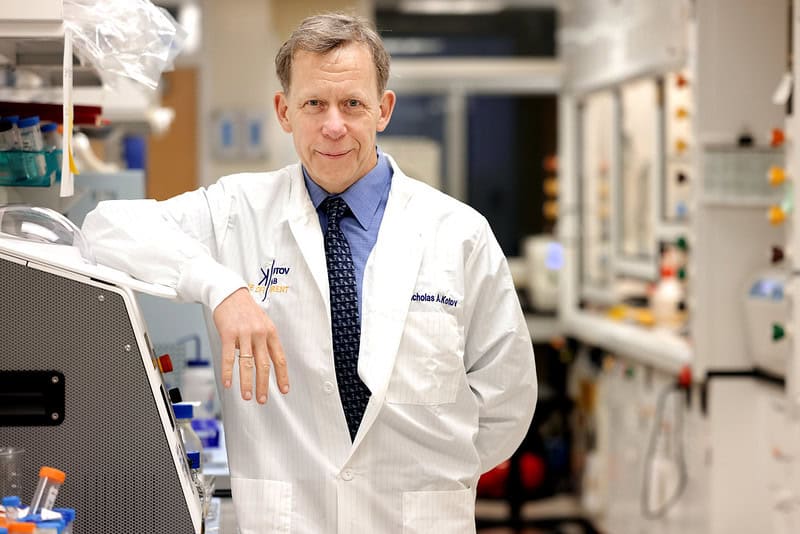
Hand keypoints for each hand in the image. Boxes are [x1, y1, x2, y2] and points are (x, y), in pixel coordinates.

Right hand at [213, 288, 289, 402]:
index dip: (282, 376)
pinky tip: (228, 383)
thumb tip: (270, 362)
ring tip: (247, 396)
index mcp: (270, 332)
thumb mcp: (263, 323)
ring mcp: (244, 334)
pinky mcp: (228, 334)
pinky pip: (229, 356)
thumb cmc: (247, 310)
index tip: (284, 390)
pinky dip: (228, 372)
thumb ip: (266, 341)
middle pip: (264, 364)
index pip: (279, 358)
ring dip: (247, 383)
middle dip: (264, 385)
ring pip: (247, 363)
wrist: (230, 293)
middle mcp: (259, 334)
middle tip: (262, 400)